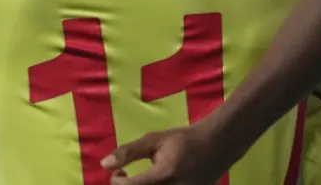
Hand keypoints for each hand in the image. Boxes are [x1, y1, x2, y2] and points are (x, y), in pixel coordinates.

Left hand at [102, 125, 230, 184]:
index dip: (117, 182)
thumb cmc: (183, 141)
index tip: (119, 173)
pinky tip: (153, 184)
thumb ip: (128, 152)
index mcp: (164, 175)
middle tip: (126, 177)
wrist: (216, 146)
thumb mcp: (154, 140)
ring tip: (140, 181)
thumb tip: (103, 164)